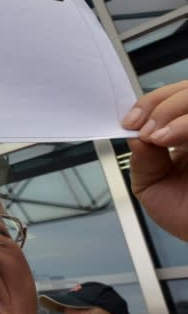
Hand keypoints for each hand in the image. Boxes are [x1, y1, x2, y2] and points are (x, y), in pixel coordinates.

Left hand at [122, 81, 187, 239]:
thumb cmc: (186, 215)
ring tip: (159, 136)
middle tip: (146, 130)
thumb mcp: (152, 187)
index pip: (171, 98)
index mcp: (187, 133)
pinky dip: (187, 124)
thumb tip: (134, 136)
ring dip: (175, 112)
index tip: (130, 121)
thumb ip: (141, 160)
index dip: (150, 103)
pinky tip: (172, 138)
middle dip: (160, 104)